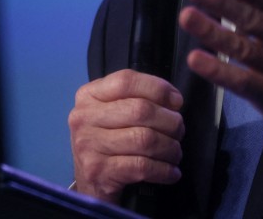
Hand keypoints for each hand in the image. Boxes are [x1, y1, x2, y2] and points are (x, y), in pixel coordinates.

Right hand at [68, 69, 184, 203]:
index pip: (127, 81)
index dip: (158, 88)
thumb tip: (174, 101)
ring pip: (144, 139)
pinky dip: (163, 169)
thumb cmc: (108, 138)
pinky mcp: (98, 171)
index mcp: (89, 95)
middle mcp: (84, 117)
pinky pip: (141, 166)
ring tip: (175, 152)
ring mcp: (88, 145)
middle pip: (140, 110)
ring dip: (169, 147)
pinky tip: (171, 172)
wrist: (87, 180)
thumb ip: (138, 98)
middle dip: (169, 121)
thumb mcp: (113, 111)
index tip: (177, 102)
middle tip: (179, 131)